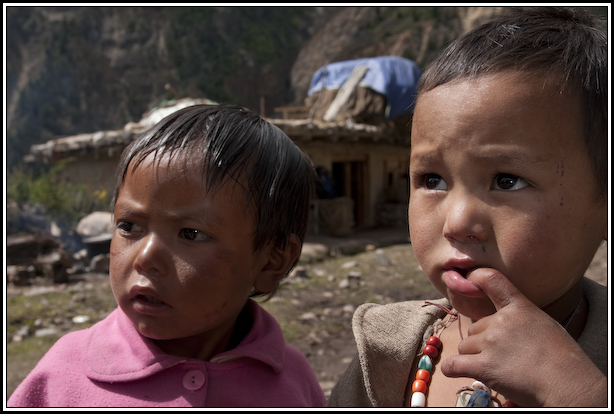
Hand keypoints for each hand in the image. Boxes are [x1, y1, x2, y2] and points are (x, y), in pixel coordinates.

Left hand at [440, 268, 606, 406]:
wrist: (569, 384)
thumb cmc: (563, 359)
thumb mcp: (544, 325)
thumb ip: (520, 320)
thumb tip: (501, 325)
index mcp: (519, 307)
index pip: (492, 280)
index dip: (476, 276)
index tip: (469, 276)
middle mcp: (500, 321)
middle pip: (475, 328)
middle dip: (483, 342)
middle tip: (505, 356)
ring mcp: (490, 342)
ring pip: (466, 347)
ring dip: (474, 357)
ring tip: (498, 369)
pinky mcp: (483, 365)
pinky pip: (454, 365)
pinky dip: (452, 369)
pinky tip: (455, 371)